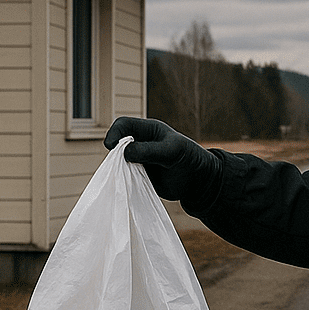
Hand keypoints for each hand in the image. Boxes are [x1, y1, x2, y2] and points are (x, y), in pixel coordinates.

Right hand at [104, 117, 219, 202]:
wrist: (197, 180)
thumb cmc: (188, 158)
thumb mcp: (172, 151)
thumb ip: (149, 150)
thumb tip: (125, 152)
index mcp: (147, 130)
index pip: (124, 125)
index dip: (115, 133)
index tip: (111, 146)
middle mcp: (140, 143)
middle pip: (117, 144)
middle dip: (115, 154)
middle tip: (121, 165)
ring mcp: (138, 159)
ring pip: (118, 161)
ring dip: (119, 168)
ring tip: (131, 176)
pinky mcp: (138, 175)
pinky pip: (124, 176)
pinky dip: (123, 180)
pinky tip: (131, 184)